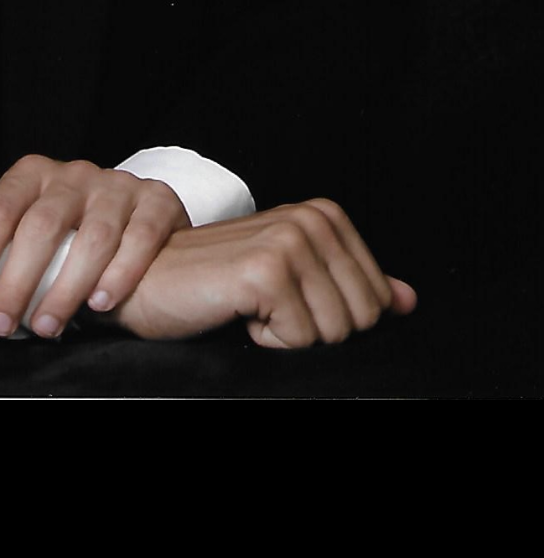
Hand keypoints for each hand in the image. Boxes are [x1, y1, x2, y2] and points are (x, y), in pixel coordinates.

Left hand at [0, 156, 189, 337]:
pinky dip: (119, 273)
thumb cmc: (68, 219)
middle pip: (42, 226)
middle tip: (2, 323)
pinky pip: (140, 238)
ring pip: (92, 237)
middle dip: (18, 280)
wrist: (138, 213)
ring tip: (46, 326)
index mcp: (35, 172)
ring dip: (66, 288)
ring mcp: (119, 186)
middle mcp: (76, 174)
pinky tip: (101, 303)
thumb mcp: (22, 208)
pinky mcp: (158, 201)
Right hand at [112, 198, 417, 346]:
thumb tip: (407, 301)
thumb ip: (354, 286)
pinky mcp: (266, 272)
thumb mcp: (295, 280)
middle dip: (316, 329)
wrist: (150, 282)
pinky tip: (239, 313)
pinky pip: (299, 339)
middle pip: (362, 318)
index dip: (333, 317)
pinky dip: (267, 340)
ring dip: (289, 335)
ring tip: (252, 307)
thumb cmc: (217, 282)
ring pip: (335, 333)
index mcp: (324, 217)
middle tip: (268, 306)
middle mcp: (311, 220)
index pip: (378, 299)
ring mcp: (289, 243)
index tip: (287, 298)